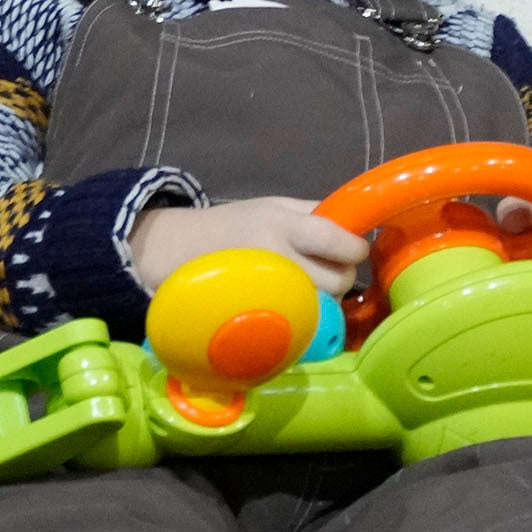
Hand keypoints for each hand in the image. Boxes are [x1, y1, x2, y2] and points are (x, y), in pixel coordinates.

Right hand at [130, 196, 366, 302]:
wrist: (176, 251)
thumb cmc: (232, 225)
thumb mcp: (273, 206)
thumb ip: (314, 214)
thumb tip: (355, 229)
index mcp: (284, 225)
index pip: (339, 242)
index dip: (354, 249)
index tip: (350, 250)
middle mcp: (279, 260)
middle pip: (338, 280)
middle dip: (341, 276)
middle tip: (326, 270)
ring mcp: (269, 295)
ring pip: (325, 306)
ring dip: (326, 299)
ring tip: (306, 287)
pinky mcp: (259, 322)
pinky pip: (302, 326)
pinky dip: (306, 318)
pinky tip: (294, 308)